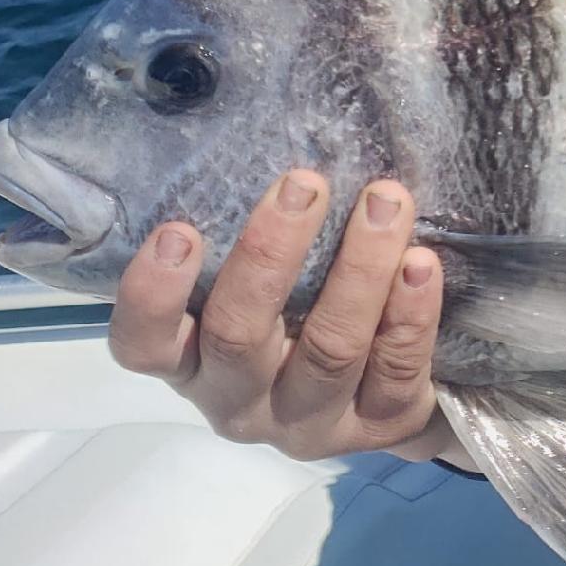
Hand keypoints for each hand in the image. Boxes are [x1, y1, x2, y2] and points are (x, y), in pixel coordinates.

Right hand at [107, 168, 450, 461]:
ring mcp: (309, 423)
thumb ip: (250, 241)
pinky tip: (421, 262)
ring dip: (359, 268)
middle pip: (239, 336)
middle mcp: (241, 401)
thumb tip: (263, 137)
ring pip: (330, 349)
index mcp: (193, 364)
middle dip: (271, 253)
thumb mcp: (259, 287)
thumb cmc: (299, 312)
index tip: (178, 230)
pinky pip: (394, 368)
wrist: (378, 401)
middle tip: (306, 182)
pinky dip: (410, 313)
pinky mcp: (378, 429)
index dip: (152, 296)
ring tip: (385, 201)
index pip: (143, 346)